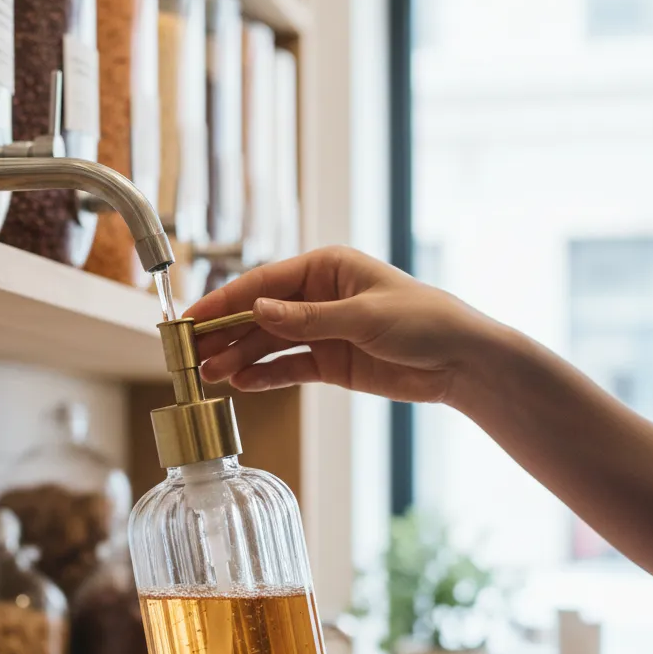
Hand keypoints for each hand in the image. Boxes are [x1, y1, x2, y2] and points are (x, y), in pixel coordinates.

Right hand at [188, 246, 496, 403]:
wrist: (460, 361)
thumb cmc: (423, 320)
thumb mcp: (363, 317)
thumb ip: (308, 319)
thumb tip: (258, 312)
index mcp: (325, 268)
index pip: (263, 283)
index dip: (224, 301)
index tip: (192, 317)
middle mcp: (317, 297)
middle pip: (258, 315)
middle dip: (225, 334)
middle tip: (191, 353)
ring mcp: (321, 331)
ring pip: (268, 344)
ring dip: (239, 359)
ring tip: (210, 375)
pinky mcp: (330, 363)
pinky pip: (288, 368)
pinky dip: (265, 376)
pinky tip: (242, 384)